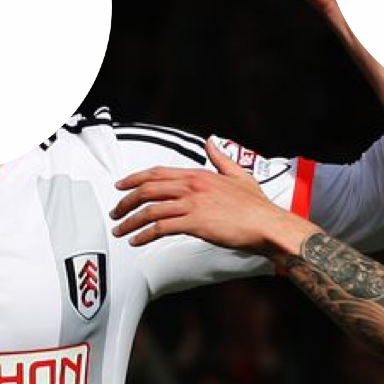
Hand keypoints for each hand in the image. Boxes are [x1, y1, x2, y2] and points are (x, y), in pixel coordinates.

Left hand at [112, 141, 315, 257]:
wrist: (268, 225)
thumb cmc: (257, 206)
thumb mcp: (239, 175)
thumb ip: (221, 159)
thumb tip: (210, 141)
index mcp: (198, 174)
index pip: (157, 172)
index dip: (134, 178)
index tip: (120, 185)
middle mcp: (192, 186)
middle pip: (148, 189)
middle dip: (126, 201)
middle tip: (115, 212)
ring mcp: (192, 204)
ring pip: (150, 210)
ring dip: (130, 221)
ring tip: (120, 230)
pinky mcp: (195, 223)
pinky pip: (160, 228)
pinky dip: (144, 235)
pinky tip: (136, 242)